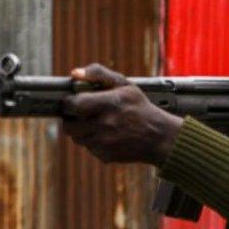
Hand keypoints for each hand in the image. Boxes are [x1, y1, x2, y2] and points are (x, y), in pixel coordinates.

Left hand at [61, 64, 183, 165]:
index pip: (72, 104)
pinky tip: (109, 136)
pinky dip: (95, 143)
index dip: (69, 103)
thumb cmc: (141, 108)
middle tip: (83, 115)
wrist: (159, 136)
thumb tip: (75, 73)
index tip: (74, 101)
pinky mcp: (105, 155)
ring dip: (84, 132)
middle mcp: (103, 124)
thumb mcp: (125, 85)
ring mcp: (104, 142)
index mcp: (107, 104)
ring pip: (78, 138)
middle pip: (69, 126)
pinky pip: (90, 149)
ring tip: (99, 125)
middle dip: (73, 120)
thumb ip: (99, 74)